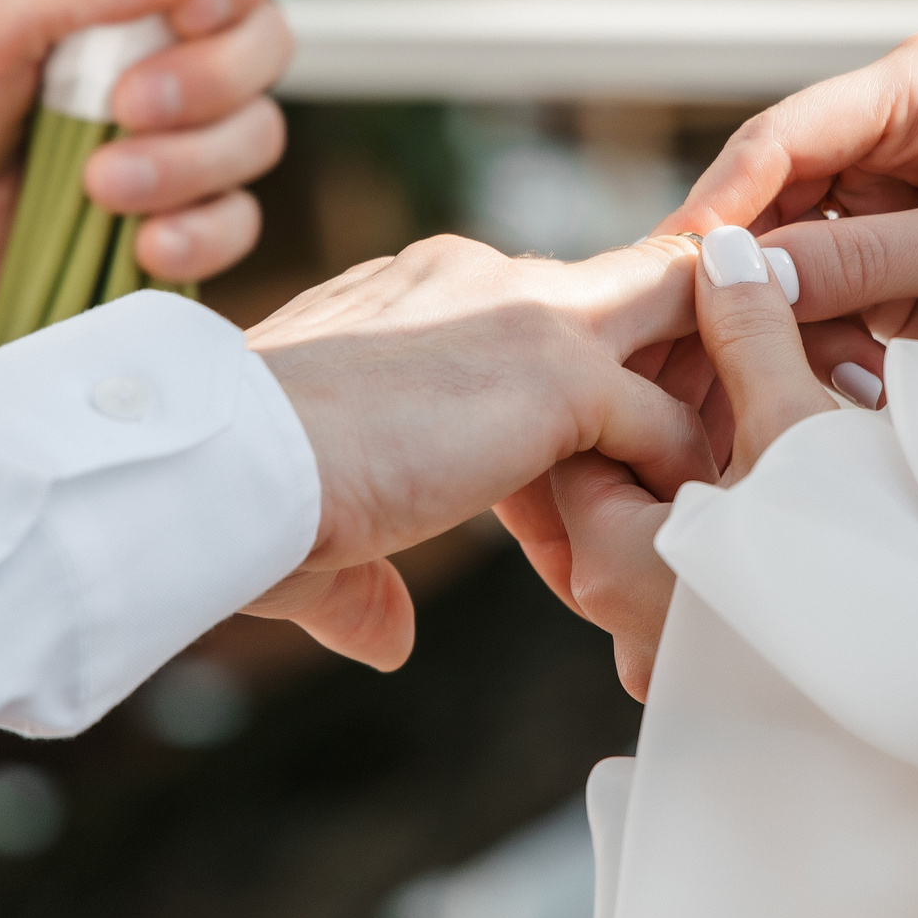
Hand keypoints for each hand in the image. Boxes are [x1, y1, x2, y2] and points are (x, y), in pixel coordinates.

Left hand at [0, 0, 296, 332]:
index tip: (198, 2)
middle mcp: (171, 42)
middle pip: (268, 39)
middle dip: (211, 78)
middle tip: (124, 107)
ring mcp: (181, 130)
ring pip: (258, 134)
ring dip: (190, 164)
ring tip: (99, 187)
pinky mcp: (176, 210)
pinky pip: (238, 220)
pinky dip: (202, 234)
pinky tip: (143, 244)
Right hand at [242, 235, 716, 669]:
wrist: (223, 462)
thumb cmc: (237, 490)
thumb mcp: (320, 520)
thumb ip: (370, 578)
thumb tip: (390, 639)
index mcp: (415, 296)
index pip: (528, 324)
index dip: (561, 403)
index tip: (567, 488)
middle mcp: (477, 278)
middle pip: (618, 293)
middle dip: (657, 367)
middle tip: (672, 468)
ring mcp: (527, 316)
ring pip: (665, 331)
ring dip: (681, 421)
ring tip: (694, 504)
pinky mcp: (561, 373)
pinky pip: (662, 425)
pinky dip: (672, 485)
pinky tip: (663, 545)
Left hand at [503, 226, 839, 698]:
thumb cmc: (872, 569)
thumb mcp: (801, 432)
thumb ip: (751, 335)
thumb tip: (722, 252)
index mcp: (609, 563)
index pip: (577, 432)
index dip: (634, 359)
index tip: (692, 311)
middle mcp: (623, 616)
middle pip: (622, 469)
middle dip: (677, 395)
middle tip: (736, 331)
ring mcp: (674, 643)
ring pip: (670, 509)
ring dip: (716, 440)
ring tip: (779, 379)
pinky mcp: (725, 654)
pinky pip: (707, 551)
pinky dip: (736, 495)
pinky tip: (791, 448)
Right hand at [660, 29, 917, 409]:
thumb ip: (863, 258)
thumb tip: (742, 271)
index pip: (789, 133)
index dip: (725, 197)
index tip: (676, 260)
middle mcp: (894, 134)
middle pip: (772, 196)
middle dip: (744, 268)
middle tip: (697, 338)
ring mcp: (889, 205)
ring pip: (785, 255)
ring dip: (785, 318)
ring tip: (807, 376)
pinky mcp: (891, 269)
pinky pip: (819, 301)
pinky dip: (820, 344)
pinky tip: (850, 385)